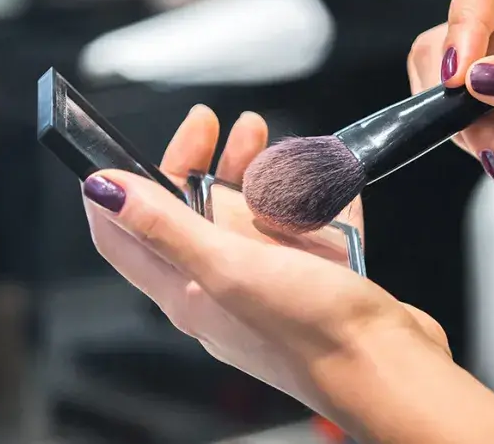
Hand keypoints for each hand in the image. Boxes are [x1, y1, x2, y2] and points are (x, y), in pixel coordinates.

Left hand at [81, 105, 448, 413]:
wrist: (390, 369)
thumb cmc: (313, 333)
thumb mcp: (228, 268)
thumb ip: (164, 227)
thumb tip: (103, 190)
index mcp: (186, 290)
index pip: (123, 234)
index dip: (118, 185)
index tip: (130, 141)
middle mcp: (220, 286)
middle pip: (190, 211)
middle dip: (201, 161)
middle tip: (220, 125)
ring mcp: (267, 282)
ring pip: (250, 211)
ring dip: (259, 172)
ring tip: (276, 145)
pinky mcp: (312, 277)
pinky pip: (304, 220)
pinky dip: (311, 192)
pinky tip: (324, 174)